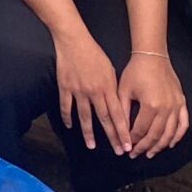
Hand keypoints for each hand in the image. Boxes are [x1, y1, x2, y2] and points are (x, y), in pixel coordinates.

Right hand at [52, 21, 130, 154]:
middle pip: (104, 119)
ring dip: (89, 133)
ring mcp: (78, 91)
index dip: (123, 131)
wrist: (74, 41)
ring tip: (92, 146)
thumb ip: (112, 88)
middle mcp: (94, 92)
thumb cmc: (94, 53)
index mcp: (107, 87)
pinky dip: (67, 117)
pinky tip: (70, 126)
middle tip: (117, 151)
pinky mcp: (65, 87)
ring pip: (84, 117)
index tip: (127, 145)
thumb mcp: (110, 70)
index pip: (118, 114)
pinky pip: (66, 106)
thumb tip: (116, 105)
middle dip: (112, 136)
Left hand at [118, 49, 189, 157]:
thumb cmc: (135, 71)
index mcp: (150, 105)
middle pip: (155, 135)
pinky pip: (183, 124)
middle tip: (136, 154)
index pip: (140, 130)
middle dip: (145, 147)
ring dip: (160, 146)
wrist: (152, 56)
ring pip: (170, 133)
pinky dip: (178, 136)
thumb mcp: (124, 91)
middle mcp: (166, 108)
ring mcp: (176, 106)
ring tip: (150, 153)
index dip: (133, 141)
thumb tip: (121, 133)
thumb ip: (122, 113)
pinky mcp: (182, 102)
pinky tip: (171, 143)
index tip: (127, 147)